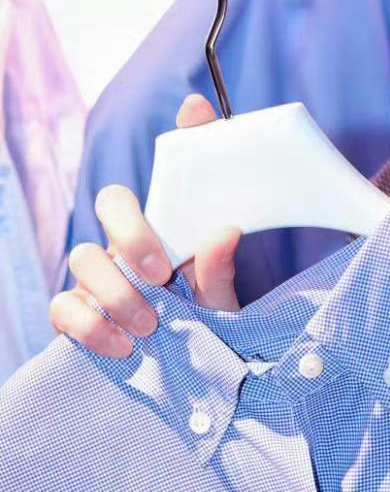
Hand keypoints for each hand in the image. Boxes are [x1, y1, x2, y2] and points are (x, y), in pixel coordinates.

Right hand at [49, 94, 242, 358]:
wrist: (184, 377)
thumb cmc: (204, 326)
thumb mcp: (222, 298)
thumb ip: (221, 268)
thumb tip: (225, 231)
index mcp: (166, 227)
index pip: (169, 170)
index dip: (184, 133)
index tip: (196, 114)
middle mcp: (126, 243)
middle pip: (110, 201)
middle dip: (132, 233)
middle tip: (162, 273)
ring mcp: (98, 275)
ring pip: (83, 257)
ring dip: (115, 290)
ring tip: (150, 324)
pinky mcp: (75, 312)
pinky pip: (64, 308)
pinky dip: (89, 326)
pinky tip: (121, 346)